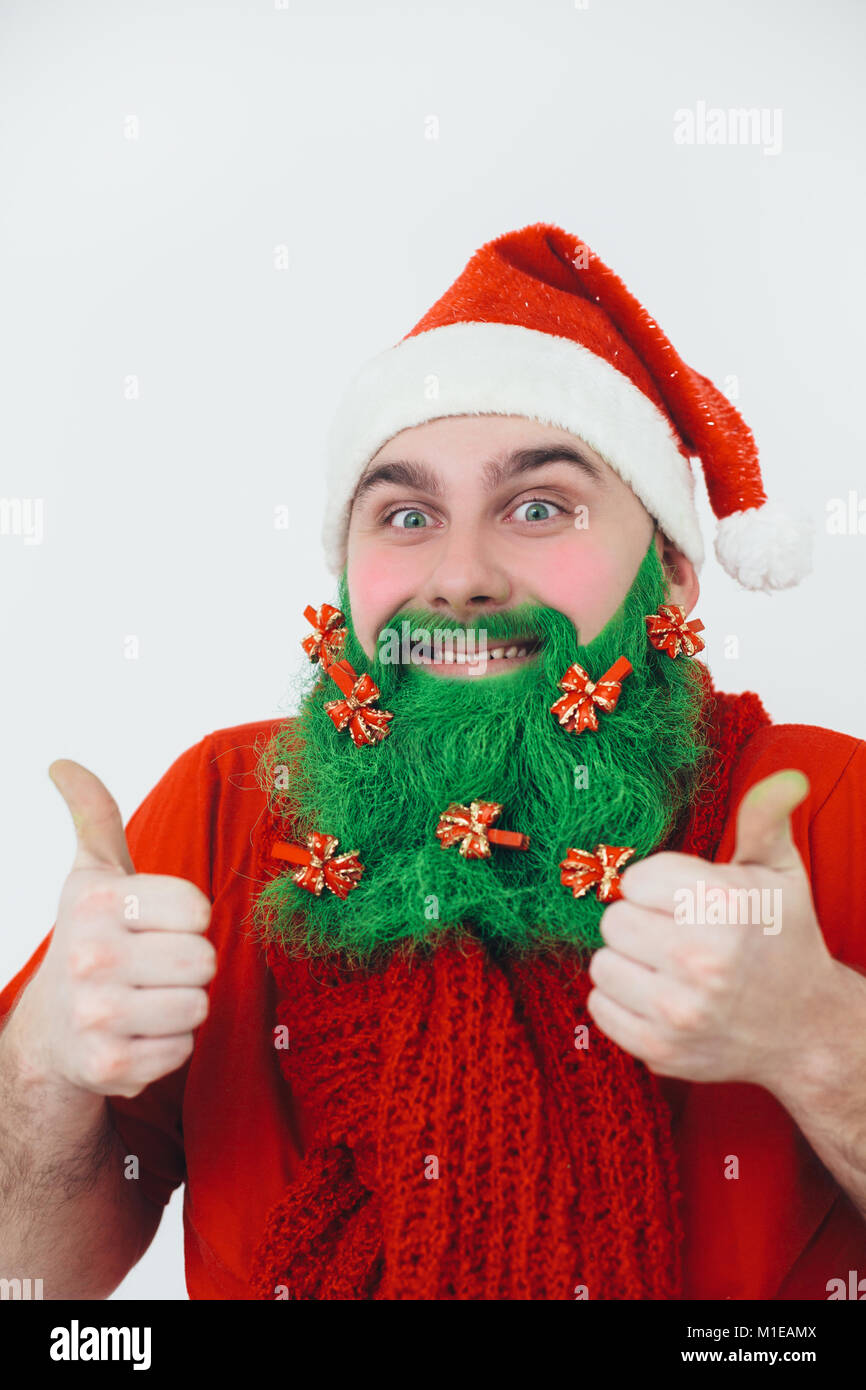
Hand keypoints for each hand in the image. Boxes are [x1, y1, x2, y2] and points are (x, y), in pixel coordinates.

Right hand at [16, 760, 215, 1099]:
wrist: (50, 1029)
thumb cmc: (92, 938)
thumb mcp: (92, 873)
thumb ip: (93, 814)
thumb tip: (61, 763)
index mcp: (97, 902)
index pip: (198, 908)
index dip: (187, 918)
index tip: (154, 925)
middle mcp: (90, 957)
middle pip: (204, 960)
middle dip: (189, 965)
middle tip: (152, 967)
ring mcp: (96, 1015)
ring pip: (198, 1006)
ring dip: (180, 1006)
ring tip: (144, 1000)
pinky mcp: (108, 1067)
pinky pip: (182, 1050)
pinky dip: (167, 1046)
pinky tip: (136, 1035)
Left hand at [586, 769, 837, 1090]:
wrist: (806, 1029)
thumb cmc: (782, 938)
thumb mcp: (779, 873)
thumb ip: (765, 820)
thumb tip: (786, 777)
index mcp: (724, 907)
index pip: (635, 879)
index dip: (657, 886)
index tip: (686, 901)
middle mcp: (700, 961)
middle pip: (613, 920)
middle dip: (640, 921)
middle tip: (676, 933)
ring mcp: (677, 1012)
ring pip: (601, 963)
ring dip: (627, 961)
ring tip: (668, 965)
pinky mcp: (659, 1050)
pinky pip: (599, 1006)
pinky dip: (622, 999)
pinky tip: (660, 996)